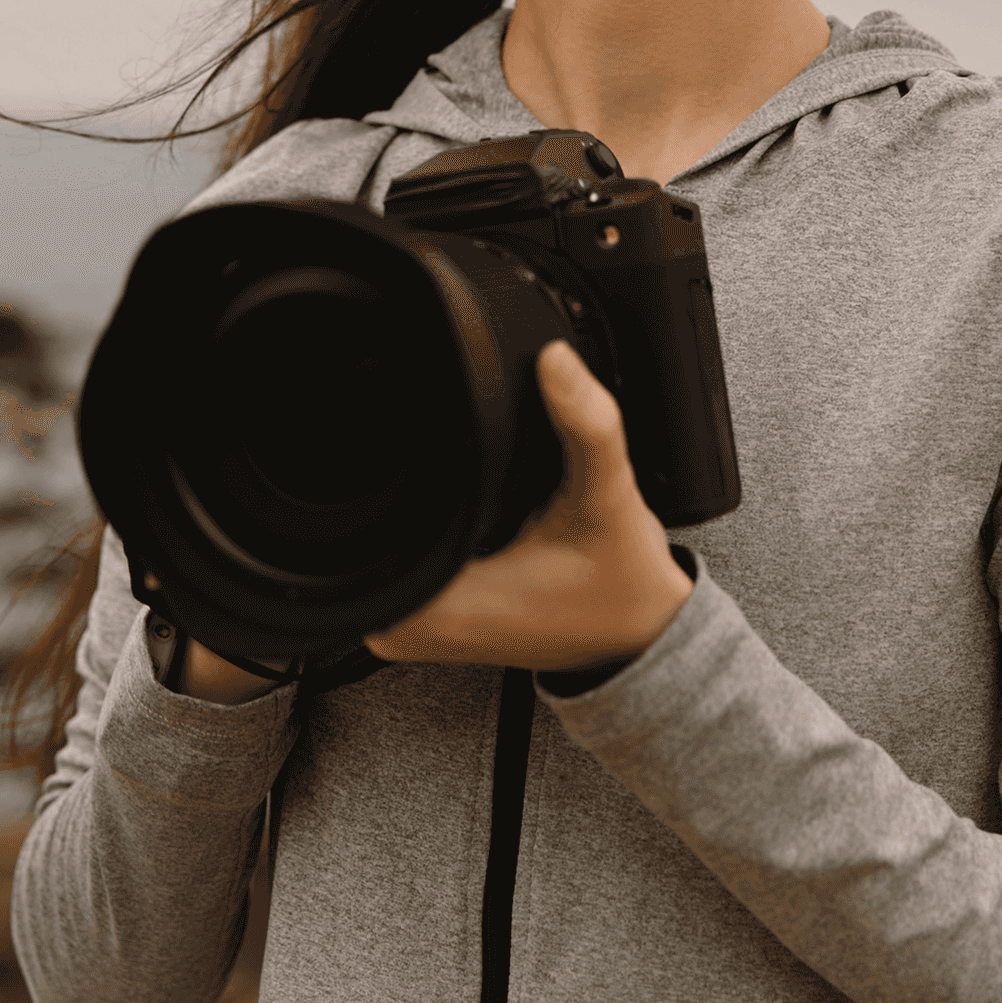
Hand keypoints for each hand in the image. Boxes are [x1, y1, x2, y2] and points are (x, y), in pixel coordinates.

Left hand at [363, 341, 692, 672]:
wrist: (642, 640)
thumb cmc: (622, 588)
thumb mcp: (608, 500)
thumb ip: (585, 427)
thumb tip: (554, 363)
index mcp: (440, 608)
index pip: (359, 527)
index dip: (373, 466)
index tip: (411, 434)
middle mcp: (414, 629)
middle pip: (358, 529)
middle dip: (396, 479)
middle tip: (447, 450)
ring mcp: (416, 631)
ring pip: (372, 544)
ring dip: (407, 503)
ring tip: (457, 476)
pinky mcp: (430, 622)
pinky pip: (398, 560)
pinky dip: (423, 526)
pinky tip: (459, 505)